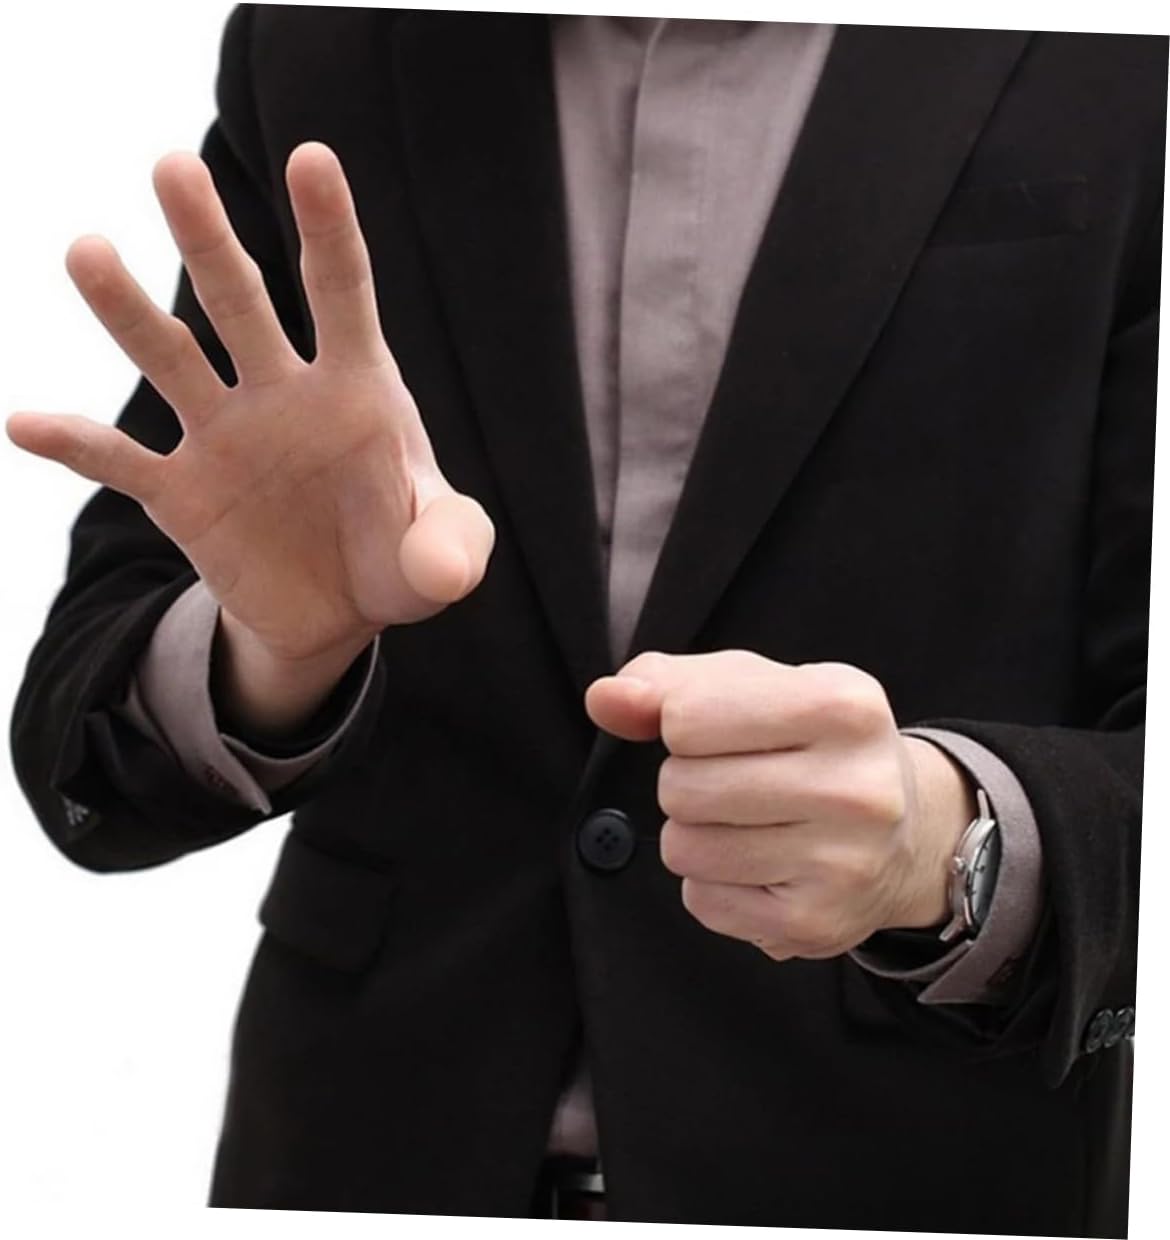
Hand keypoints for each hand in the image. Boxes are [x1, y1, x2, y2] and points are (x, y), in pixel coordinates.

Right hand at [7, 142, 493, 676]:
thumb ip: (455, 547)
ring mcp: (226, 436)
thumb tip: (442, 572)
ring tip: (87, 251)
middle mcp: (283, 392)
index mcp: (358, 386)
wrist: (341, 611)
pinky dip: (74, 444)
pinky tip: (24, 422)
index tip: (312, 159)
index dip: (328, 230)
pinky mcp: (182, 492)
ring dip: (127, 309)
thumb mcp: (445, 555)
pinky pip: (119, 461)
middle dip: (209, 240)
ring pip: (170, 359)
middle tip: (173, 168)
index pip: (342, 293)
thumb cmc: (402, 559)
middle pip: (240, 301)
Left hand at [586, 651, 975, 960]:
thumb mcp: (754, 686)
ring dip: (694, 834)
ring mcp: (843, 862)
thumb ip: (667, 682)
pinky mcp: (817, 923)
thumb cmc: (811, 741)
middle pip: (681, 787)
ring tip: (746, 822)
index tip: (717, 730)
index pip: (687, 717)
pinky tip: (758, 864)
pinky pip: (703, 901)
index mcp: (843, 705)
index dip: (680, 723)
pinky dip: (712, 883)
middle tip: (734, 781)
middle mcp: (856, 786)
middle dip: (686, 782)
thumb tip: (605, 699)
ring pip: (685, 848)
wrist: (908, 827)